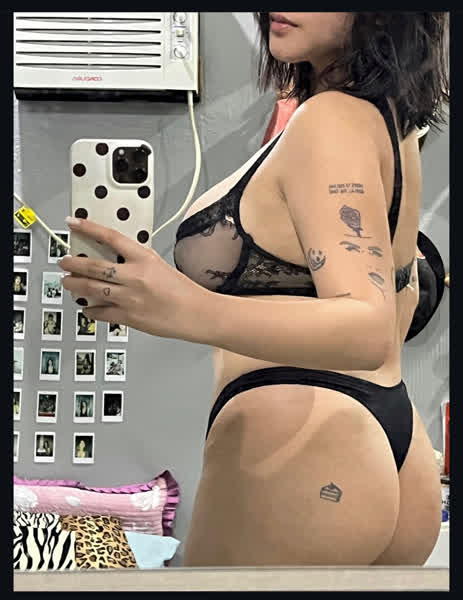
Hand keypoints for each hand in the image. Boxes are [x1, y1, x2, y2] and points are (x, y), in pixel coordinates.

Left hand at [58, 217, 206, 340]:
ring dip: (74, 285)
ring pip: (91, 289)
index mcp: (144, 259)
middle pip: (94, 267)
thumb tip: (114, 260)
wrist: (197, 314)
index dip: (89, 229)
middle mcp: (135, 277)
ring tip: (67, 282)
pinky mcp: (129, 317)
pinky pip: (101, 313)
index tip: (74, 224)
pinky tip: (86, 308)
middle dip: (73, 264)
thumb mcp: (160, 266)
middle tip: (64, 261)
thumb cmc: (184, 291)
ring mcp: (130, 298)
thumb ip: (137, 262)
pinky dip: (90, 310)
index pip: (111, 238)